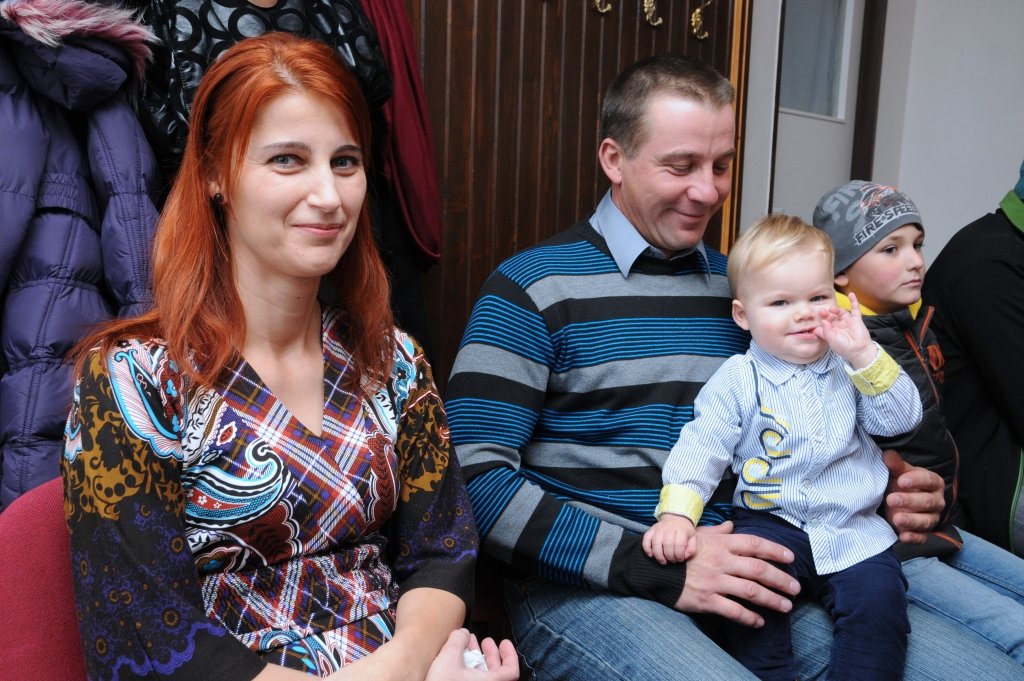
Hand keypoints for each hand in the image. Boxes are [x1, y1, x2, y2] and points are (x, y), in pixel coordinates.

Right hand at [424, 629, 518, 680]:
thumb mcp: (449, 657)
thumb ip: (458, 640)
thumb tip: (462, 633)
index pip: (511, 671)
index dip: (510, 654)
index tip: (503, 642)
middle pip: (497, 673)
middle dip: (491, 654)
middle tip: (486, 641)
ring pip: (483, 678)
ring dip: (477, 660)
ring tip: (467, 646)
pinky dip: (468, 671)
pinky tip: (456, 661)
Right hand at [643, 514, 696, 563]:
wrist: (676, 517)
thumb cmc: (684, 530)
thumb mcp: (692, 537)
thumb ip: (692, 548)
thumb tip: (685, 556)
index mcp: (681, 530)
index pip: (679, 544)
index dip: (679, 555)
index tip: (680, 559)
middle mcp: (669, 528)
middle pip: (667, 544)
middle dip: (670, 556)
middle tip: (673, 560)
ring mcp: (658, 528)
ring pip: (656, 543)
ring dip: (659, 555)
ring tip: (663, 561)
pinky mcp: (651, 530)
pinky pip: (646, 539)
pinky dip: (647, 548)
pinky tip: (651, 555)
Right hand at [674, 521, 799, 627]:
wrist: (654, 568)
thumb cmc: (679, 551)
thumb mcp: (697, 535)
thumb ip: (717, 531)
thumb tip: (731, 526)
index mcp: (721, 543)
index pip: (754, 544)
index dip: (775, 551)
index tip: (791, 559)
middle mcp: (721, 561)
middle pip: (759, 570)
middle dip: (781, 580)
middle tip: (795, 588)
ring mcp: (715, 581)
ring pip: (751, 591)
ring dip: (772, 599)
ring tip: (785, 606)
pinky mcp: (707, 600)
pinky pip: (734, 610)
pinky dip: (749, 617)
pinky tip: (759, 621)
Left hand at [815, 292, 876, 368]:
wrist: (859, 351)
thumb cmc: (844, 348)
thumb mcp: (831, 340)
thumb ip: (826, 330)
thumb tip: (823, 320)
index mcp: (831, 331)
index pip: (823, 324)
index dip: (819, 321)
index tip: (813, 320)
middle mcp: (838, 326)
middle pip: (830, 316)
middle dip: (825, 313)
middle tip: (822, 311)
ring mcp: (847, 322)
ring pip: (840, 312)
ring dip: (836, 309)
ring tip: (832, 309)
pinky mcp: (856, 319)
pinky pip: (855, 308)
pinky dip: (853, 301)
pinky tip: (851, 294)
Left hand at [882, 450, 942, 542]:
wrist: (901, 498)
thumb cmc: (902, 482)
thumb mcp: (898, 472)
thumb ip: (895, 465)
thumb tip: (888, 455)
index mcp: (933, 482)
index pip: (929, 480)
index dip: (916, 480)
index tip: (901, 480)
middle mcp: (937, 501)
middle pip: (927, 502)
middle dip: (910, 501)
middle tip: (892, 499)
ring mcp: (931, 518)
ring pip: (926, 520)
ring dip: (911, 521)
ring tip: (896, 519)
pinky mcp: (924, 532)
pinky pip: (922, 537)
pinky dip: (913, 538)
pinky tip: (902, 536)